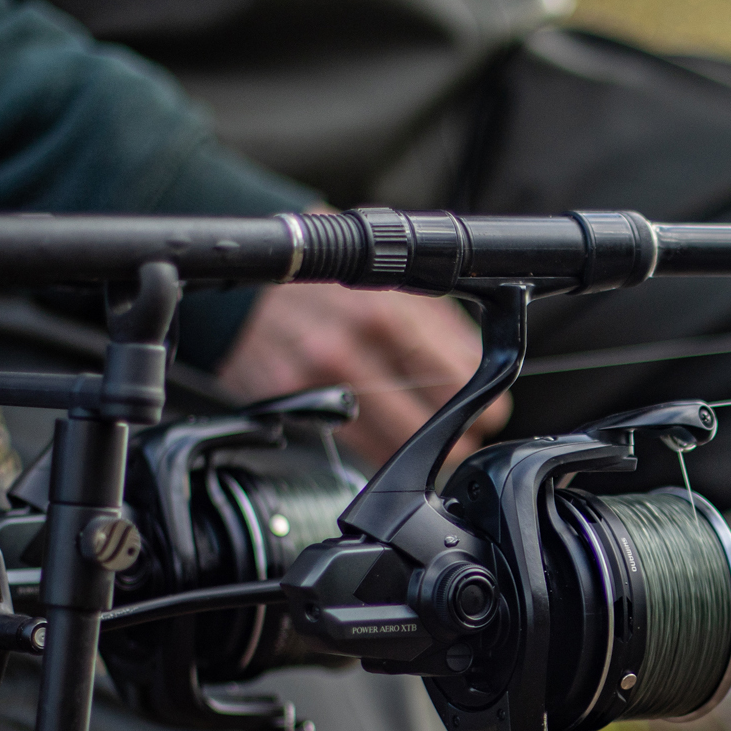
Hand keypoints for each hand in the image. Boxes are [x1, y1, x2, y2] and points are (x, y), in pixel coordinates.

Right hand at [216, 280, 511, 468]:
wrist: (243, 288)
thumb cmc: (322, 281)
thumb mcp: (384, 279)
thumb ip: (432, 321)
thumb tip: (474, 365)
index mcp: (386, 310)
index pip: (456, 377)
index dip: (482, 405)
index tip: (488, 415)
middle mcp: (353, 346)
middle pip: (430, 419)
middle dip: (456, 437)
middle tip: (462, 437)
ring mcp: (319, 379)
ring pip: (394, 443)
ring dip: (419, 450)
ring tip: (426, 442)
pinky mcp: (294, 404)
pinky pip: (354, 447)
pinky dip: (378, 451)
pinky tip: (386, 442)